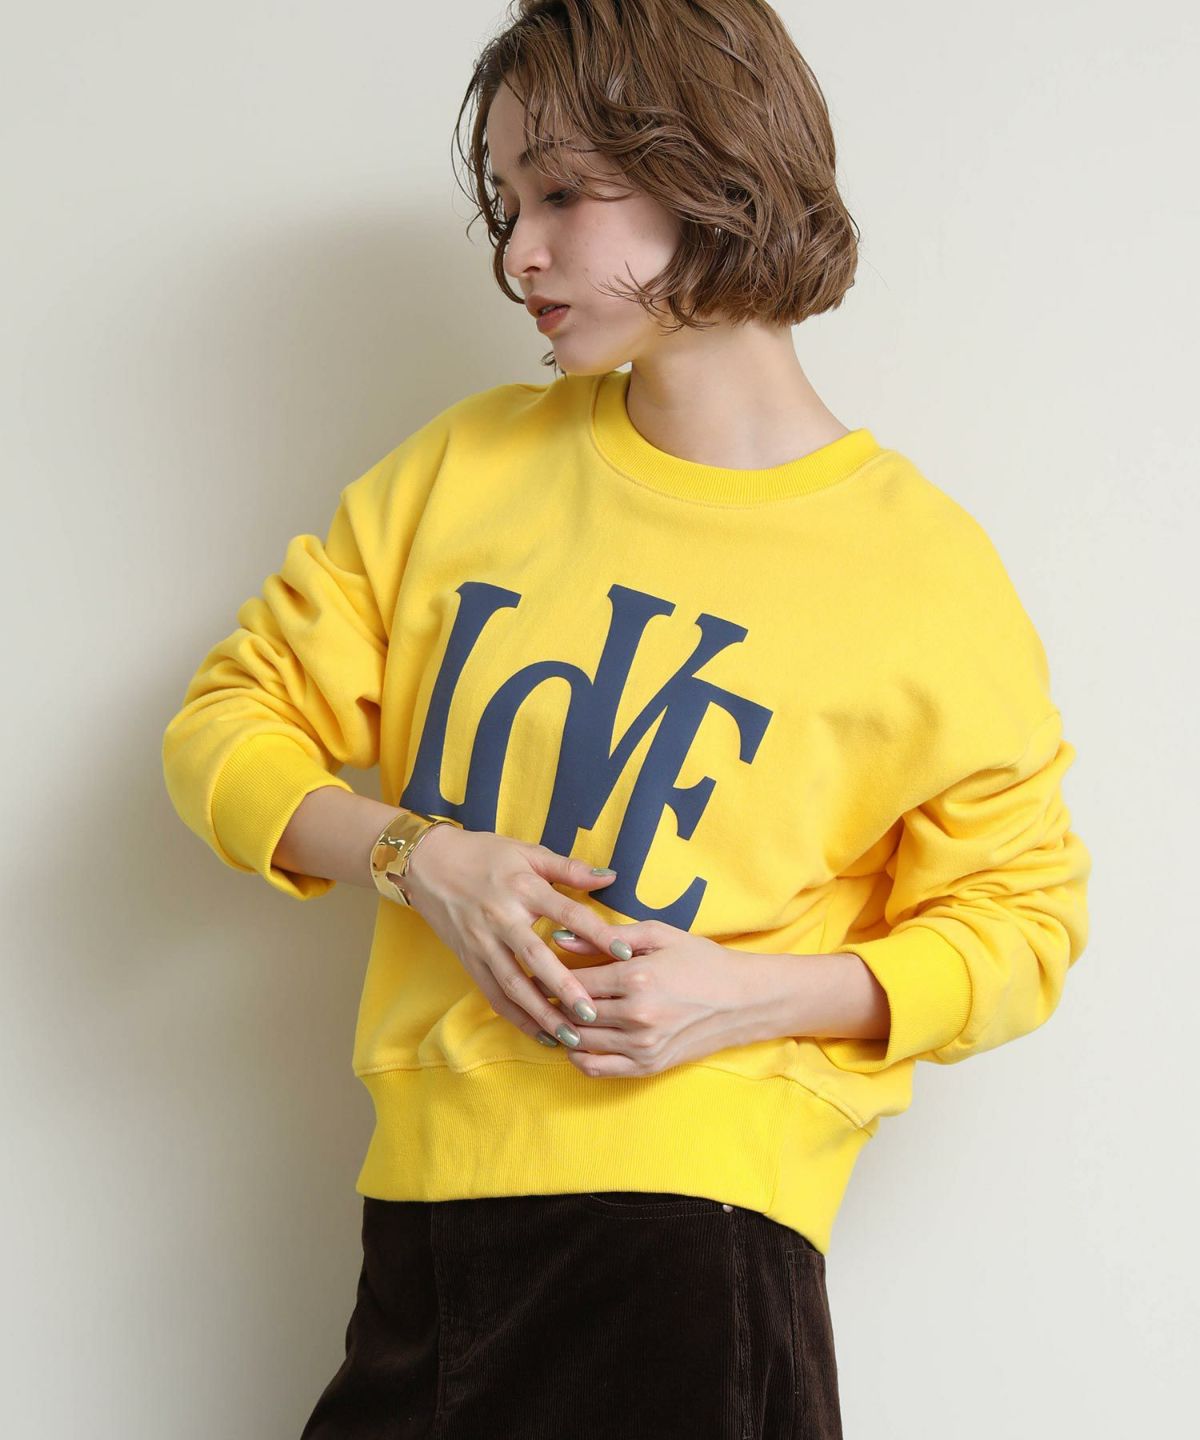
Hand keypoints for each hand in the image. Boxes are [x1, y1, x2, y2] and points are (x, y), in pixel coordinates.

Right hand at [398, 825, 628, 1047]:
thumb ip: (569, 868)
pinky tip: (540, 1034)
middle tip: (592, 1013)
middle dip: (564, 988)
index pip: (567, 913)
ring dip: (541, 1013)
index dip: (596, 933)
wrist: (428, 864)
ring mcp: (482, 942)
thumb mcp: (527, 852)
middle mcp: (502, 918)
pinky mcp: (469, 960)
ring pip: (513, 984)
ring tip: (570, 1037)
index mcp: (523, 887)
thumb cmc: (484, 854)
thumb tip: (610, 876)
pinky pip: (493, 994)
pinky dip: (516, 1017)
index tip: (624, 953)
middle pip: (536, 957)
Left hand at [542, 920, 762, 1077]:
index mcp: (637, 977)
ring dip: (560, 1027)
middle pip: (573, 1010)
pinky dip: (577, 1056)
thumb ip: (608, 936)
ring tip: (553, 1012)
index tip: (538, 967)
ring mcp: (642, 1045)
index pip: (575, 979)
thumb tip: (560, 938)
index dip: (550, 973)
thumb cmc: (702, 960)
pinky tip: (574, 1040)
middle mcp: (637, 1015)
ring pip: (580, 1039)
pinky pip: (596, 1069)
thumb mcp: (659, 935)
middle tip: (536, 990)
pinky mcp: (648, 1066)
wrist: (743, 999)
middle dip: (550, 1000)